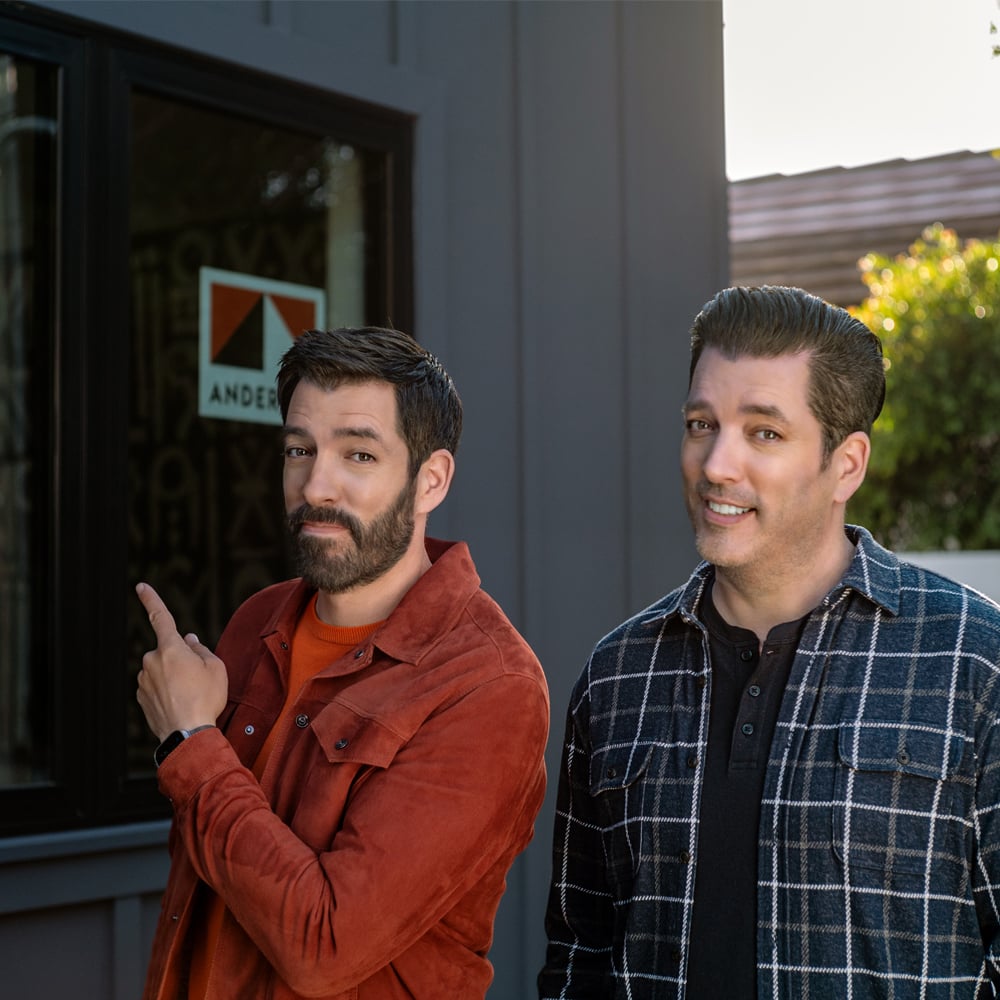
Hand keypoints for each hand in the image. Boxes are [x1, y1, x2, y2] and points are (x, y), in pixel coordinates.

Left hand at [135, 582, 227, 742]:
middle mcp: (152, 661)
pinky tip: (180, 703)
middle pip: (168, 652)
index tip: (140, 586)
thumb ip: (201, 649)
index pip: (160, 618)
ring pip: (161, 670)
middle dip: (180, 659)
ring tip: (190, 695)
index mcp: (170, 649)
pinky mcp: (141, 698)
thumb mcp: (216, 668)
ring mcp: (144, 681)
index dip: (151, 600)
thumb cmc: (206, 698)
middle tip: (198, 678)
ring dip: (174, 677)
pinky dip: (167, 692)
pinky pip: (156, 687)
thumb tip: (189, 641)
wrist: (188, 734)